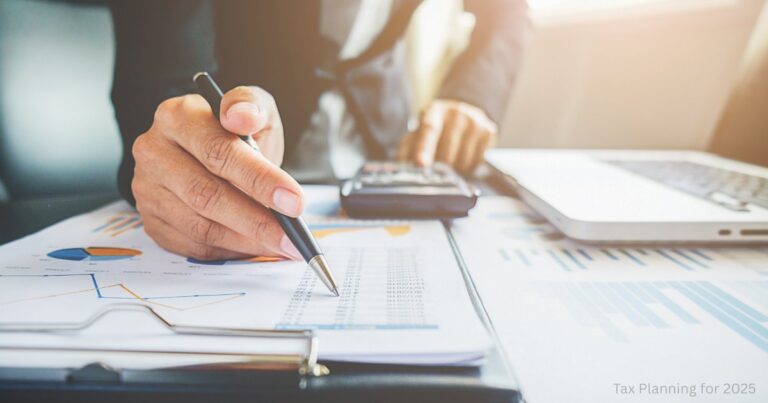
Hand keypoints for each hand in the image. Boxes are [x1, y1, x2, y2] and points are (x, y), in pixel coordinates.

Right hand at [132, 86, 304, 260]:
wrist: (210, 154)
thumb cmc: (235, 133)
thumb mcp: (253, 109)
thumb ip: (252, 106)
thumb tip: (242, 115)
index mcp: (177, 116)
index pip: (218, 150)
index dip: (259, 178)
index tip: (294, 201)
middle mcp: (154, 151)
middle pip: (206, 193)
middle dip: (257, 219)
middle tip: (291, 234)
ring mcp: (148, 189)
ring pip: (200, 226)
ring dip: (246, 240)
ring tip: (281, 244)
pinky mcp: (152, 220)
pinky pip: (193, 245)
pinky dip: (230, 250)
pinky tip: (255, 246)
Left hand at [397, 99, 497, 173]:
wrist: (464, 109)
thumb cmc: (437, 125)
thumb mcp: (418, 130)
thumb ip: (407, 148)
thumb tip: (398, 167)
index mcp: (434, 111)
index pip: (429, 130)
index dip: (423, 149)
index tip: (420, 164)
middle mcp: (456, 114)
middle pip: (447, 153)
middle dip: (439, 168)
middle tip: (435, 169)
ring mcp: (475, 122)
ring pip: (464, 161)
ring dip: (455, 170)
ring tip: (451, 160)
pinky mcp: (489, 131)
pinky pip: (478, 162)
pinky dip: (469, 167)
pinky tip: (464, 157)